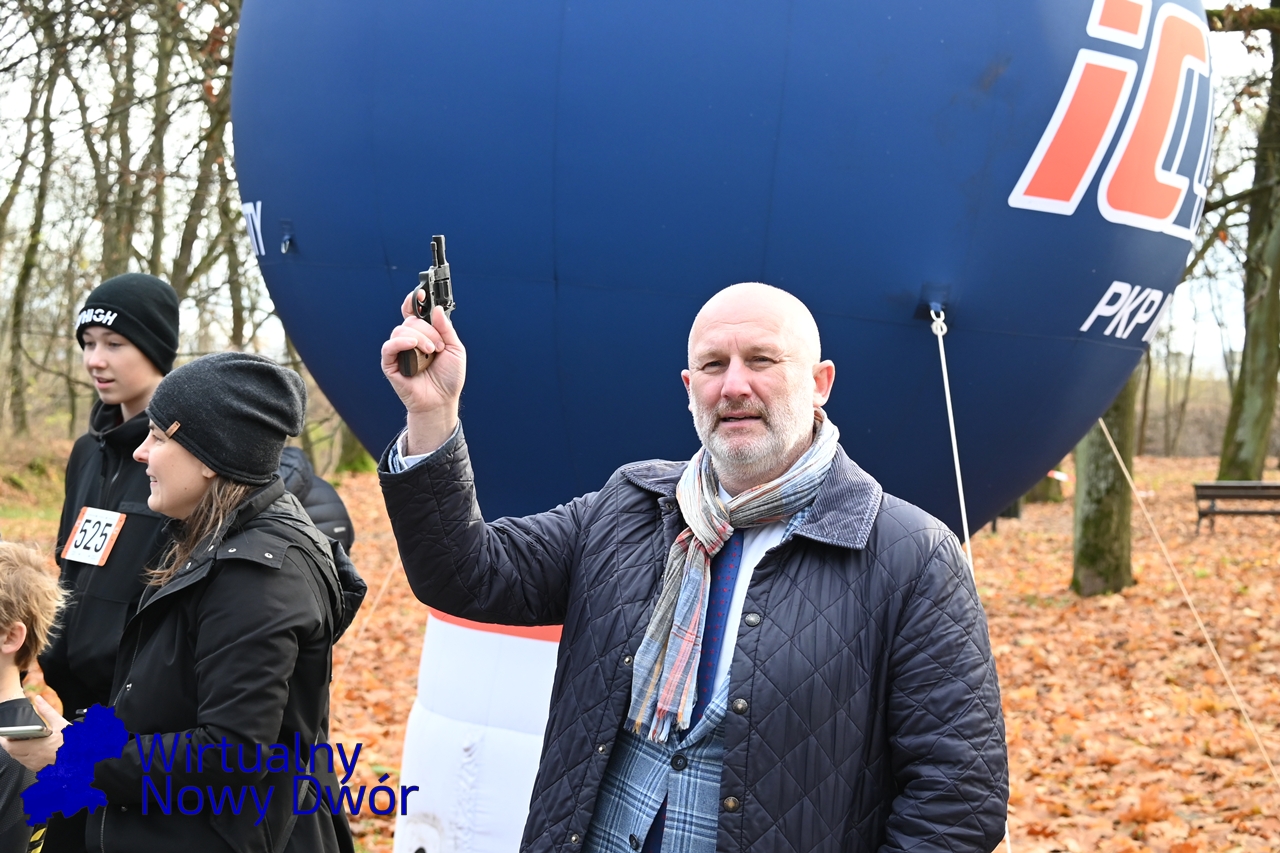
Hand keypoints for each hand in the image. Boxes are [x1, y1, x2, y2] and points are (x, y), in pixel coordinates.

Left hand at [0, 694, 67, 771]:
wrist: (84, 759)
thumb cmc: (73, 743)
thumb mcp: (60, 724)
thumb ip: (47, 711)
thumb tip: (39, 699)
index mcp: (35, 747)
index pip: (10, 745)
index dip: (4, 739)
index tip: (3, 733)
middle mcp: (33, 758)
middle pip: (12, 752)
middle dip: (9, 744)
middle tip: (11, 735)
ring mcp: (36, 765)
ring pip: (18, 758)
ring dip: (16, 751)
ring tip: (21, 741)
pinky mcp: (41, 770)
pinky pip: (27, 763)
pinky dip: (25, 756)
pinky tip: (33, 750)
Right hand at [381, 293, 466, 453]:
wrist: (442, 400)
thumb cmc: (449, 377)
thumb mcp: (455, 349)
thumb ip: (446, 328)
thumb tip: (436, 309)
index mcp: (424, 334)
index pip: (414, 312)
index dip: (415, 301)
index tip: (421, 294)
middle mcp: (410, 340)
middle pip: (411, 321)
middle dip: (428, 331)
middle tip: (439, 346)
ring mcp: (400, 351)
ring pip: (401, 331)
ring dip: (419, 339)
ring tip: (431, 353)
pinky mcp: (391, 363)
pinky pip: (389, 347)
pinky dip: (400, 342)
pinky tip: (412, 346)